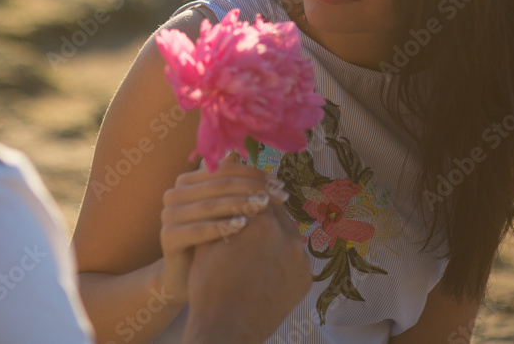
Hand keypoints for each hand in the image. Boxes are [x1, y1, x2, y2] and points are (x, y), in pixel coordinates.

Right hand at [159, 155, 287, 304]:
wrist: (191, 282)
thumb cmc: (217, 245)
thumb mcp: (229, 213)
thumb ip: (238, 188)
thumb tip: (251, 159)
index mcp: (188, 182)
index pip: (224, 169)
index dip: (253, 174)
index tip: (279, 184)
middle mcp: (175, 194)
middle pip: (218, 185)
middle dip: (252, 188)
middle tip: (278, 195)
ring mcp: (169, 215)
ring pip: (210, 205)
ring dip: (239, 204)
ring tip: (264, 207)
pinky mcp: (168, 237)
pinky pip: (197, 230)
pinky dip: (221, 226)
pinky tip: (243, 226)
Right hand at [183, 200, 312, 342]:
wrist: (226, 328)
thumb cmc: (209, 282)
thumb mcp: (208, 239)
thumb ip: (220, 207)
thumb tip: (227, 185)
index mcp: (260, 222)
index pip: (257, 189)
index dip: (248, 186)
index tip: (244, 187)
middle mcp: (287, 236)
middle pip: (277, 209)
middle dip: (264, 207)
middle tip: (255, 207)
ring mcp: (300, 259)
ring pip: (288, 232)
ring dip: (275, 229)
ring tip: (259, 237)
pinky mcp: (305, 278)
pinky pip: (294, 255)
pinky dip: (282, 252)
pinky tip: (267, 259)